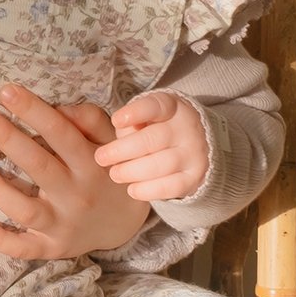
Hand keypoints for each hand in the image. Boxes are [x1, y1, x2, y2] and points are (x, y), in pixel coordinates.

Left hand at [0, 84, 150, 258]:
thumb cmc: (108, 172)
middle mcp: (76, 194)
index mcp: (91, 164)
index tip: (6, 91)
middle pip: (39, 166)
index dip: (34, 111)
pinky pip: (24, 248)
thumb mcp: (112, 141)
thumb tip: (58, 107)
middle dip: (9, 140)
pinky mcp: (52, 247)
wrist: (127, 223)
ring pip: (26, 210)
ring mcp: (63, 224)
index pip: (60, 133)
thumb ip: (90, 120)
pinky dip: (1, 241)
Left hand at [92, 90, 208, 200]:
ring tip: (115, 174)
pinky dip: (149, 190)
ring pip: (162, 164)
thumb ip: (129, 123)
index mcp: (172, 107)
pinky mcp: (194, 177)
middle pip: (153, 139)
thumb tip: (108, 130)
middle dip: (123, 150)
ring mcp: (194, 153)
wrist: (192, 148)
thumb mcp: (144, 118)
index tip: (116, 121)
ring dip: (133, 171)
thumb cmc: (155, 129)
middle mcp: (187, 128)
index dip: (136, 113)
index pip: (156, 106)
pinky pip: (172, 187)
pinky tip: (132, 189)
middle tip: (101, 158)